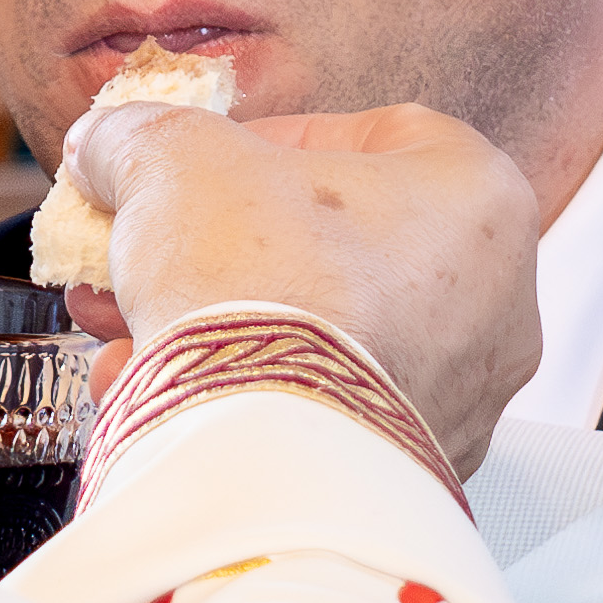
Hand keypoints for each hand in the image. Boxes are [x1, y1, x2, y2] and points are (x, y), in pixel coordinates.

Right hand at [70, 103, 544, 473]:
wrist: (267, 452)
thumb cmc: (265, 288)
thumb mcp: (172, 161)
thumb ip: (139, 137)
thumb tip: (107, 146)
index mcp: (478, 196)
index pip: (377, 134)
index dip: (275, 139)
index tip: (208, 163)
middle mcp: (495, 301)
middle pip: (340, 244)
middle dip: (230, 247)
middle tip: (161, 249)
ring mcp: (461, 395)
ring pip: (325, 335)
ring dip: (227, 324)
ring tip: (140, 324)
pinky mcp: (410, 467)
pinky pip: (320, 412)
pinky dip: (244, 397)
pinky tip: (163, 388)